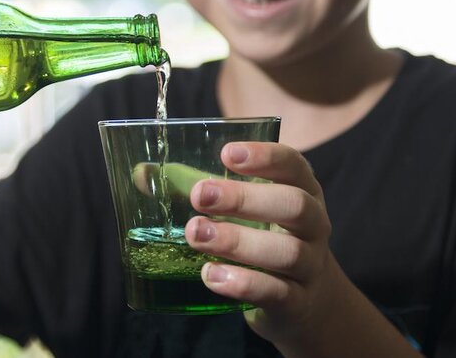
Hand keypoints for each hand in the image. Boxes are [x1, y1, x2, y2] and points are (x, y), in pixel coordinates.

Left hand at [184, 141, 344, 345]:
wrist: (306, 302)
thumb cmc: (265, 237)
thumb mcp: (241, 210)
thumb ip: (195, 187)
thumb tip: (141, 175)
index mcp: (302, 190)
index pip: (294, 165)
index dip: (265, 157)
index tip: (227, 154)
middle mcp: (314, 225)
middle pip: (294, 205)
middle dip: (245, 199)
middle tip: (201, 196)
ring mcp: (309, 265)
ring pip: (286, 251)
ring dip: (238, 242)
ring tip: (196, 234)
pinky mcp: (297, 303)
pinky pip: (277, 292)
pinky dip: (243, 283)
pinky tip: (210, 276)